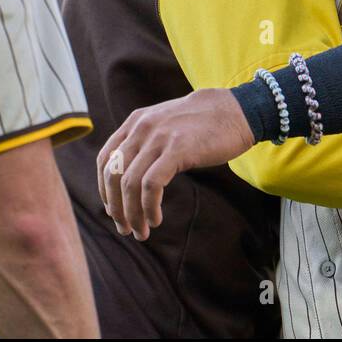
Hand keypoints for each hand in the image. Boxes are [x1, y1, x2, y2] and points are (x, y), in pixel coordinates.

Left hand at [96, 89, 255, 241]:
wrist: (237, 110)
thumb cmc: (205, 123)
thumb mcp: (166, 123)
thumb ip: (147, 141)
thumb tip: (131, 174)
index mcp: (135, 122)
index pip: (105, 160)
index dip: (105, 190)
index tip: (114, 210)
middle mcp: (142, 128)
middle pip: (113, 175)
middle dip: (116, 208)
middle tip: (126, 229)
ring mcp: (159, 137)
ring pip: (130, 184)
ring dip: (132, 214)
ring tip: (141, 231)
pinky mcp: (177, 149)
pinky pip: (151, 185)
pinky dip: (149, 207)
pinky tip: (156, 219)